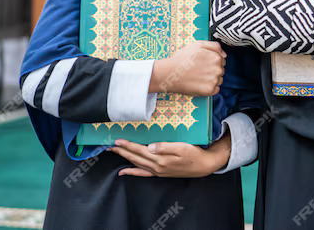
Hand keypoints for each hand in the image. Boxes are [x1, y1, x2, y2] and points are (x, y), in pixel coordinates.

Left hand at [110, 138, 230, 177]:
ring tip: (115, 153)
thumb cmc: (194, 154)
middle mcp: (156, 166)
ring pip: (136, 164)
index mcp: (160, 159)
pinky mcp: (160, 173)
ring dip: (125, 158)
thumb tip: (150, 147)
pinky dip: (132, 172)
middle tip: (110, 146)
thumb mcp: (182, 147)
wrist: (203, 166)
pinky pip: (142, 173)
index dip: (128, 145)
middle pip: (135, 158)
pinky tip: (123, 172)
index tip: (117, 140)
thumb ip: (165, 147)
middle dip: (122, 151)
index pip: (140, 151)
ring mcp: (157, 171)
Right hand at [150, 41, 224, 96]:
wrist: (170, 73)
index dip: (212, 61)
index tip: (203, 63)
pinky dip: (209, 88)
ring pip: (218, 80)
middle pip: (220, 70)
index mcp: (216, 58)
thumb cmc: (182, 58)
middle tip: (199, 70)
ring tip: (198, 77)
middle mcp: (217, 69)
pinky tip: (199, 84)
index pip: (221, 60)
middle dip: (212, 70)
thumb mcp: (198, 44)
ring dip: (212, 79)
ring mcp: (214, 80)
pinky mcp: (209, 91)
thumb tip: (224, 54)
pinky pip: (215, 90)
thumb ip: (214, 46)